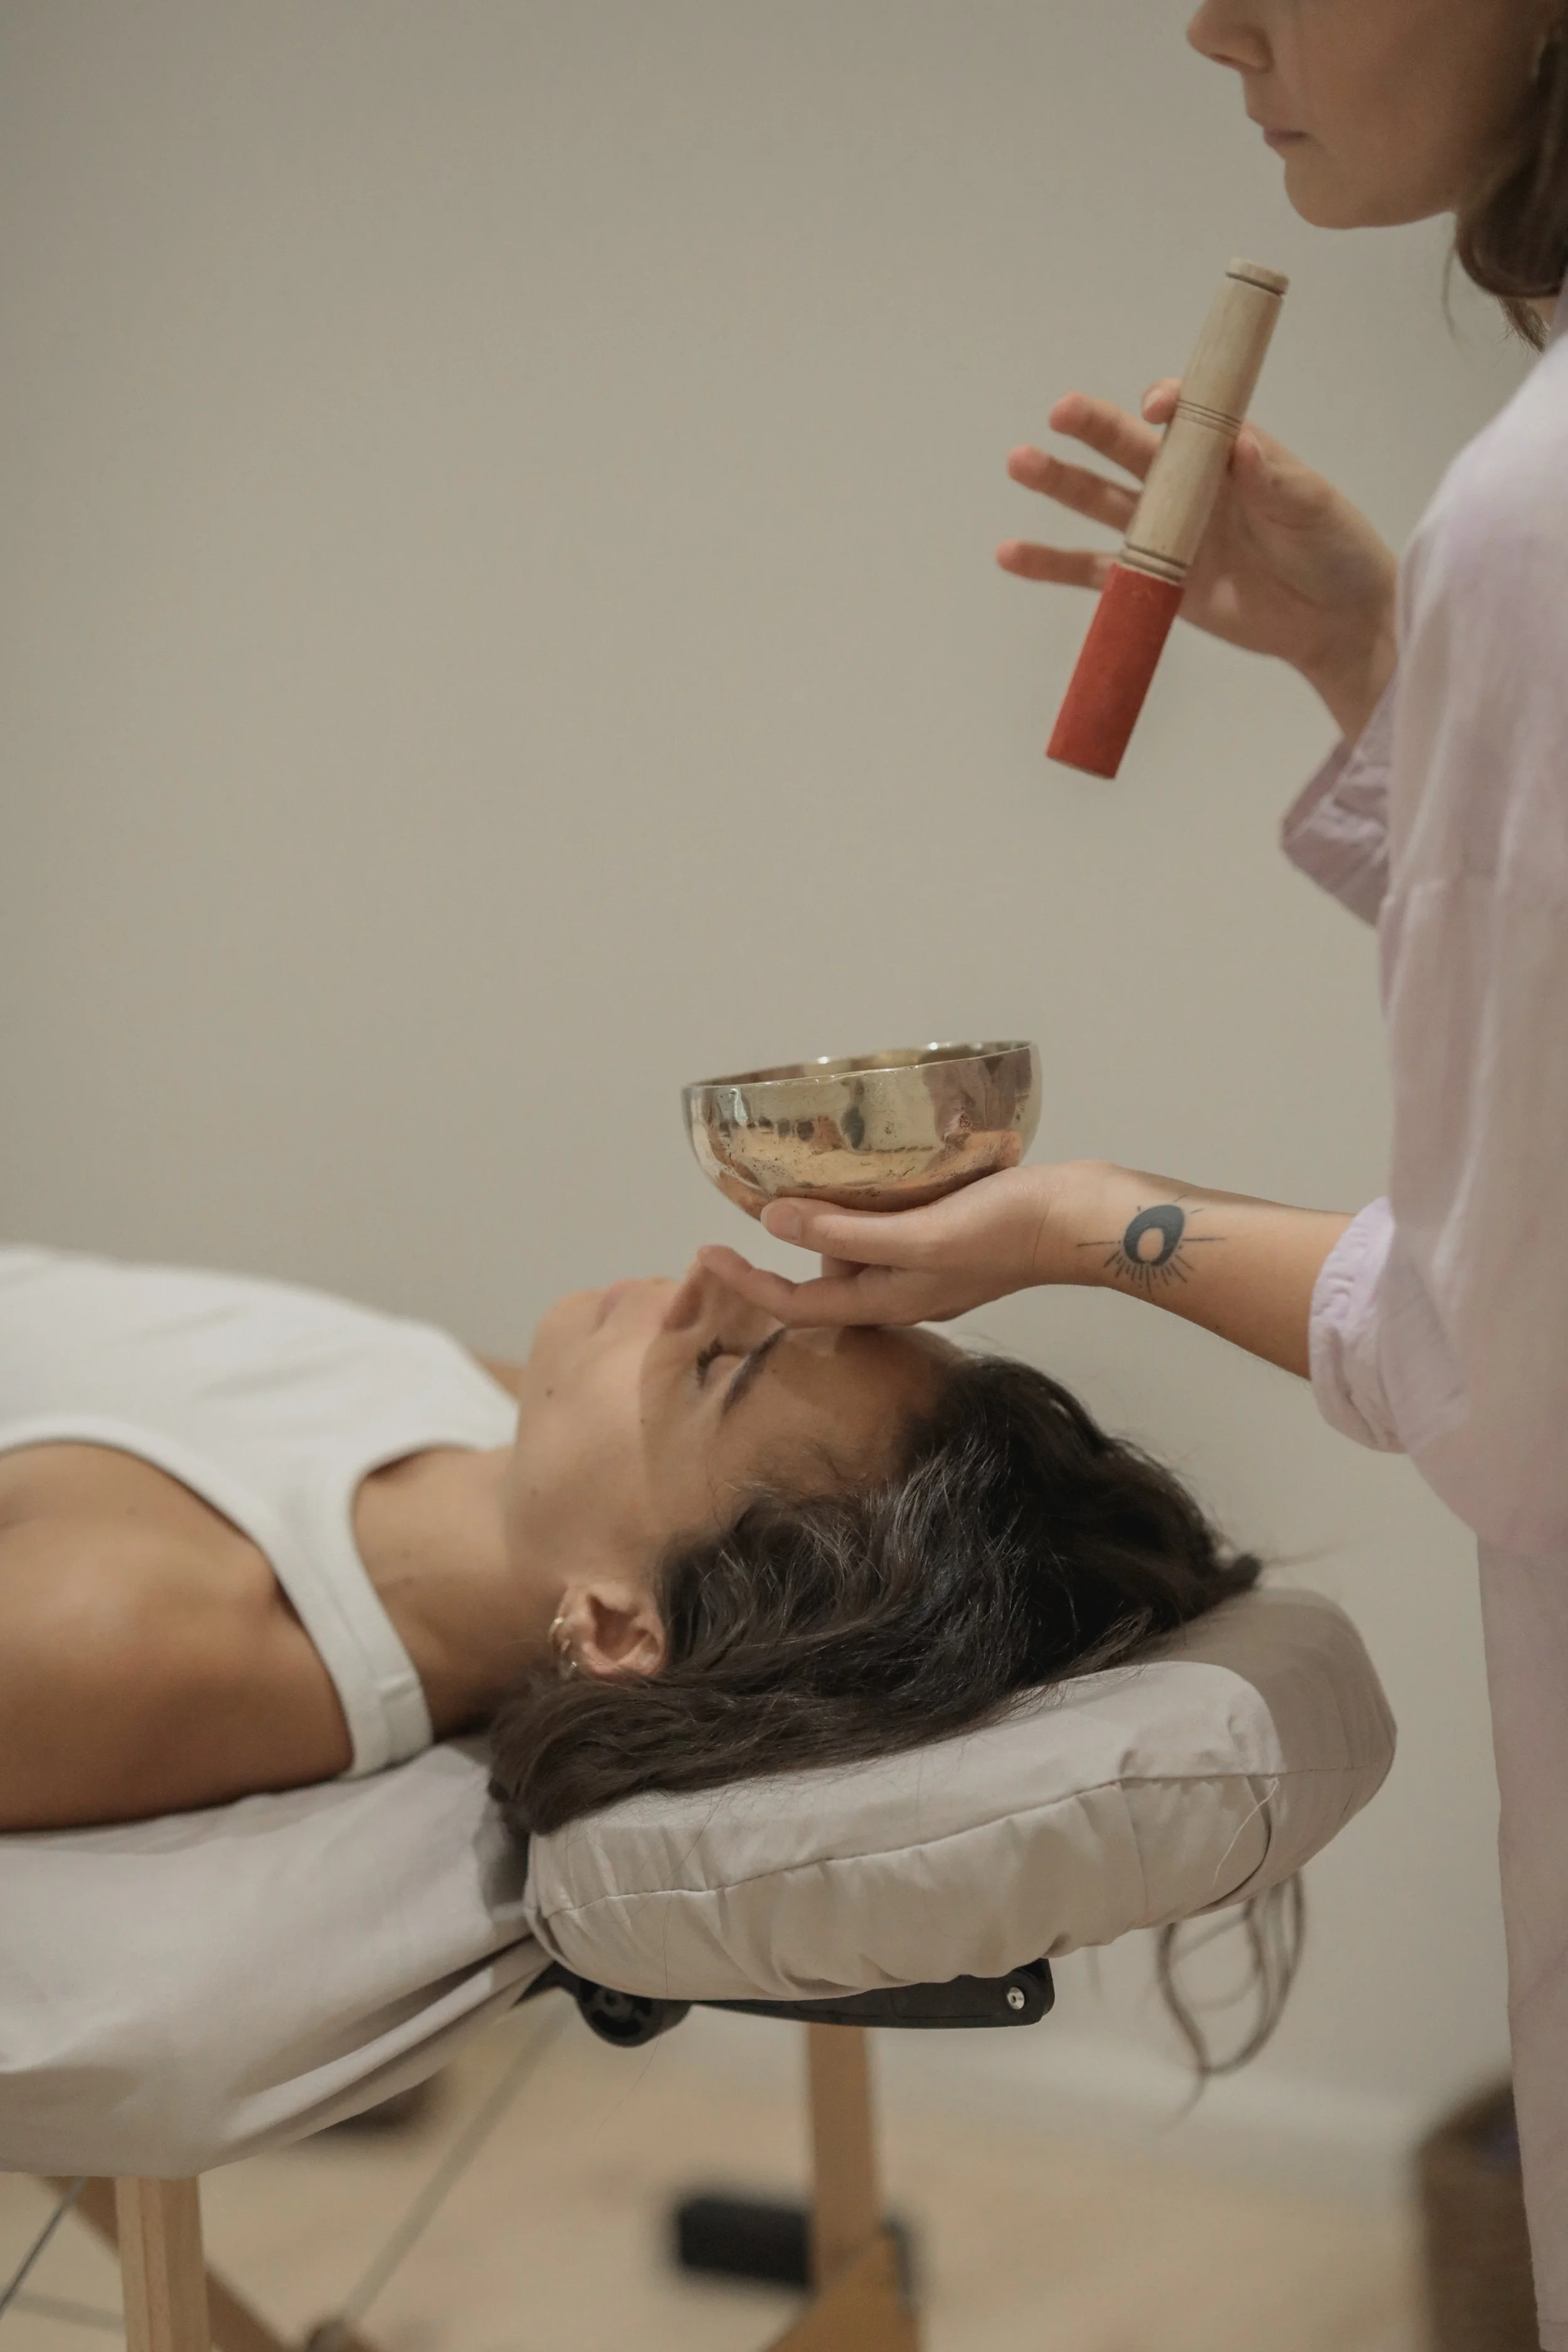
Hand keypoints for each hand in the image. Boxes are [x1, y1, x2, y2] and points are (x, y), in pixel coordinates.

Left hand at [698, 1165, 1071, 1327]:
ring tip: (805, 1165)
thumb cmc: (1005, 1230)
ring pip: (855, 1246)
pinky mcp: (947, 1238)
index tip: (705, 1252)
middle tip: (758, 1183)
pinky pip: (885, 1227)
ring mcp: (925, 1266)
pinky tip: (865, 1168)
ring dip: (827, 1213)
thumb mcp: (917, 1235)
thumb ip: (845, 1232)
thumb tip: (775, 1222)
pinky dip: (863, 1204)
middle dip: (789, 1235)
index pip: (795, 1303)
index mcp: (886, 1300)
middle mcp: (899, 1290)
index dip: (746, 1281)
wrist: (1079, 1219)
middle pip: (823, 1273)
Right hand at [997, 383, 1398, 740]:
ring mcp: (1166, 533)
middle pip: (1130, 449)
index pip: (1188, 417)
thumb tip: (1240, 447)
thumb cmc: (1332, 549)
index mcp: (1228, 453)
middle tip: (1060, 412)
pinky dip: (1052, 564)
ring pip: (1101, 501)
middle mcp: (1188, 484)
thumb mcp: (1310, 508)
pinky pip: (1092, 571)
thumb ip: (1271, 479)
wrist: (1332, 622)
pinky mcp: (1153, 582)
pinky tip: (1011, 554)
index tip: (1156, 409)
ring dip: (1060, 483)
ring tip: (1019, 462)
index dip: (1168, 406)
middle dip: (1094, 429)